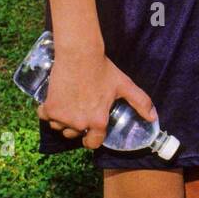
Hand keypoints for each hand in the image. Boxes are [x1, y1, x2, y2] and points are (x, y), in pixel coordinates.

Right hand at [37, 47, 156, 150]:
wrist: (80, 54)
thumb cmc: (103, 69)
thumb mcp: (124, 85)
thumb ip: (141, 102)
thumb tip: (153, 118)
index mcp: (98, 121)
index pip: (93, 143)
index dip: (92, 138)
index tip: (90, 132)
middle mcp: (79, 123)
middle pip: (74, 134)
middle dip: (77, 125)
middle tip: (80, 109)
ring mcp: (62, 117)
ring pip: (59, 126)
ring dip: (62, 119)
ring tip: (69, 102)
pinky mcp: (49, 108)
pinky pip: (44, 116)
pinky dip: (47, 111)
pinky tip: (54, 101)